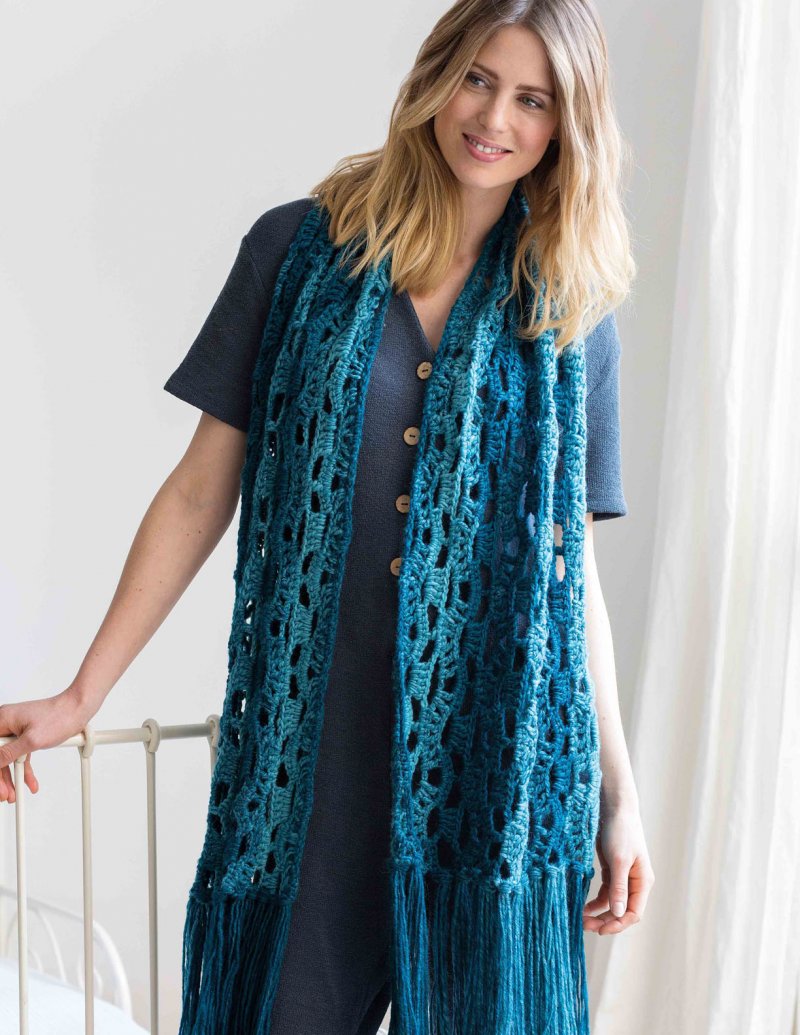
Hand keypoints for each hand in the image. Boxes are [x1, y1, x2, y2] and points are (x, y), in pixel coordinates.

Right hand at [0, 689, 95, 803]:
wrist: (78, 709)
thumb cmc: (59, 717)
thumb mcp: (32, 740)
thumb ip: (9, 753)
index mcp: (3, 719)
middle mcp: (7, 723)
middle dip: (2, 778)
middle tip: (6, 795)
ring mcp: (17, 729)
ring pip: (9, 757)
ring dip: (12, 776)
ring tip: (15, 794)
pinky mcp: (27, 734)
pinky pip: (20, 754)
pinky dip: (24, 768)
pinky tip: (30, 782)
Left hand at [582, 795, 654, 935]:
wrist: (615, 807)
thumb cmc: (620, 831)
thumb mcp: (618, 860)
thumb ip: (619, 887)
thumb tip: (619, 914)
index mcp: (643, 881)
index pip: (634, 913)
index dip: (618, 924)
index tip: (600, 930)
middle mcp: (635, 882)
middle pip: (623, 911)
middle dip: (606, 921)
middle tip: (585, 926)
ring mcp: (624, 876)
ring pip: (613, 903)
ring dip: (600, 913)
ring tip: (582, 919)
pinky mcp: (613, 869)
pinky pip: (606, 892)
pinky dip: (596, 901)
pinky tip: (584, 907)